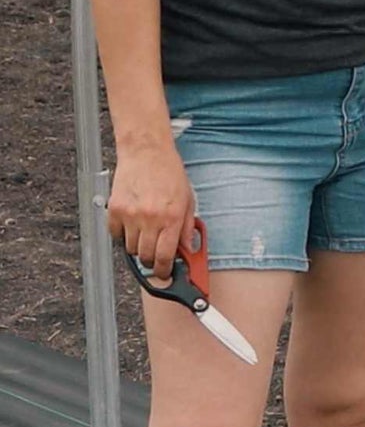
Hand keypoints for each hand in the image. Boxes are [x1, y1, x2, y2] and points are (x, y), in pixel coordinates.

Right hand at [106, 143, 195, 280]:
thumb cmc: (169, 173)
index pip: (165, 257)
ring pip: (131, 249)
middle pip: (146, 257)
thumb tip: (186, 250)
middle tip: (157, 255)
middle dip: (152, 261)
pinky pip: (116, 236)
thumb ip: (186, 227)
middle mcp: (150, 219)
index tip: (165, 275)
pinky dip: (124, 236)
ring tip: (147, 232)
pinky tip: (133, 224)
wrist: (147, 152)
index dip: (165, 271)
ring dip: (139, 247)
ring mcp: (130, 215)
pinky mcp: (114, 211)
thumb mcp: (188, 200)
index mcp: (171, 217)